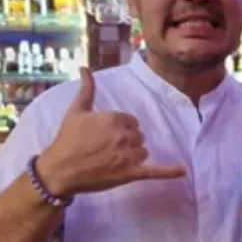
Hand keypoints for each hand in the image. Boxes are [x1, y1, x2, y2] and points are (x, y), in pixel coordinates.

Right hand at [37, 68, 185, 196]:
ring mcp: (128, 155)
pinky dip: (169, 172)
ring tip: (113, 162)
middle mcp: (124, 135)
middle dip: (127, 142)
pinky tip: (182, 171)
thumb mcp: (76, 111)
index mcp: (114, 118)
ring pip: (143, 152)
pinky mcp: (130, 174)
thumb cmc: (66, 140)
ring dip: (133, 156)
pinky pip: (154, 171)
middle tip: (106, 150)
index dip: (120, 129)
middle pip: (139, 137)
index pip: (131, 121)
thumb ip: (86, 89)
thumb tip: (85, 68)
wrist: (59, 170)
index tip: (105, 136)